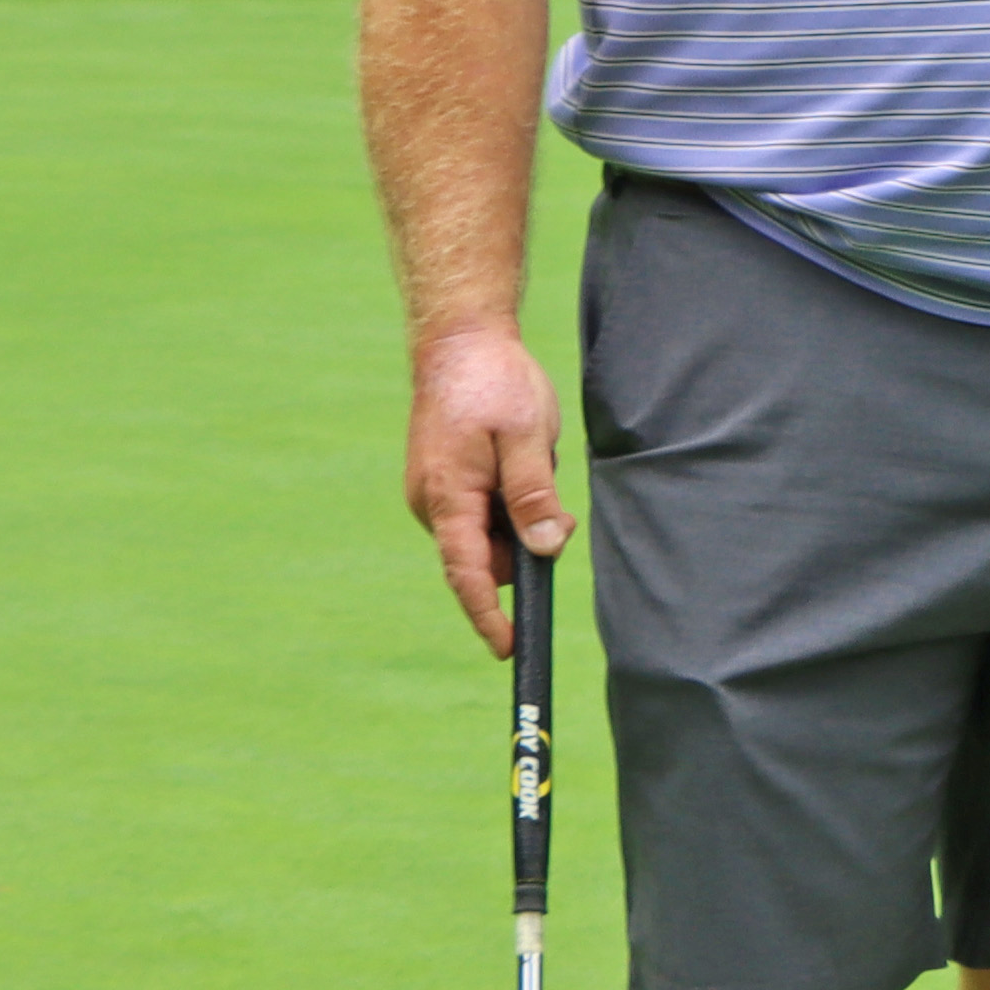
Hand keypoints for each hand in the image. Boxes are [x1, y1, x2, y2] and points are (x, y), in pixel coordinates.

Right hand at [406, 326, 576, 653]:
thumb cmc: (494, 384)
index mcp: (448, 497)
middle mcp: (433, 503)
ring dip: (519, 518)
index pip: (467, 574)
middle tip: (556, 511)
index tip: (507, 648)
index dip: (487, 615)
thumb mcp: (525, 438)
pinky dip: (509, 502)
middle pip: (484, 557)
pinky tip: (522, 460)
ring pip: (488, 534)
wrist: (459, 341)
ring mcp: (436, 493)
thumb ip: (533, 496)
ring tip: (534, 463)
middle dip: (524, 548)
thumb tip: (545, 550)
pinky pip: (482, 511)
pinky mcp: (445, 482)